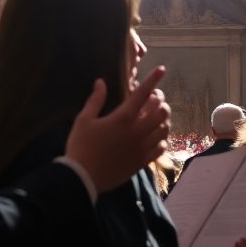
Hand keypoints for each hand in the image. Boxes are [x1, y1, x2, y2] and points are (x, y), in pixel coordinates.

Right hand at [65, 67, 169, 192]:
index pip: (143, 93)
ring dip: (163, 119)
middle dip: (160, 101)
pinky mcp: (142, 161)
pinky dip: (161, 139)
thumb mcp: (84, 120)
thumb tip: (101, 82)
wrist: (83, 177)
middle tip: (153, 99)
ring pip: (164, 129)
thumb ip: (95, 100)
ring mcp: (142, 147)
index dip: (153, 79)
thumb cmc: (81, 145)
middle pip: (161, 111)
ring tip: (156, 116)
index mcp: (123, 117)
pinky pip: (161, 147)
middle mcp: (137, 130)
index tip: (161, 69)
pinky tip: (155, 137)